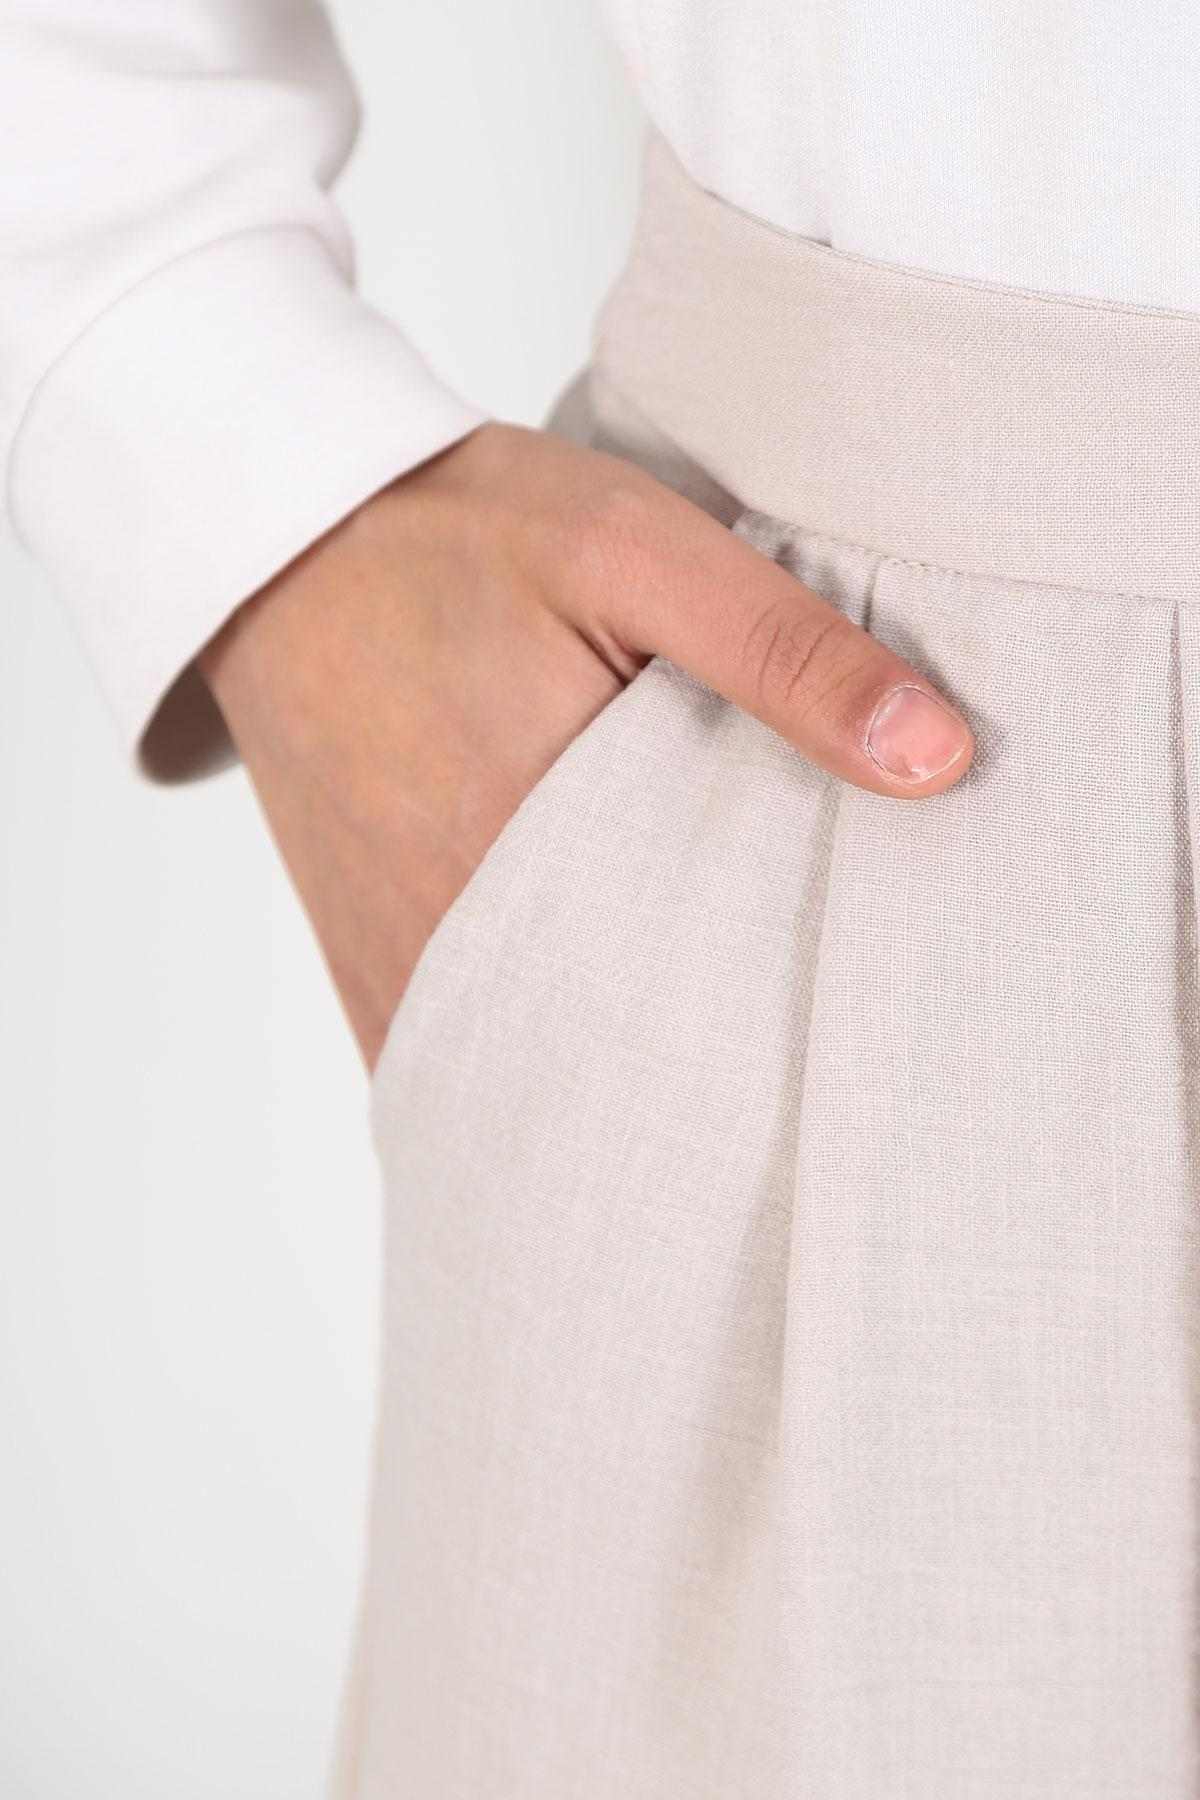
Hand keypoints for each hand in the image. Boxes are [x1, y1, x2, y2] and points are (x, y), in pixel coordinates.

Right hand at [199, 421, 973, 1070]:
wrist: (276, 539)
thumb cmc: (454, 533)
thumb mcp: (633, 546)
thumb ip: (782, 652)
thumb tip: (938, 760)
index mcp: (533, 832)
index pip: (704, 978)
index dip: (785, 998)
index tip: (837, 994)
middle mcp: (454, 926)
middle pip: (624, 1044)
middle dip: (709, 1046)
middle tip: (778, 1028)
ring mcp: (400, 958)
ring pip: (539, 1067)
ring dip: (619, 1060)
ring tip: (692, 1037)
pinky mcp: (366, 962)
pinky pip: (456, 1059)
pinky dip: (530, 1059)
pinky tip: (585, 1028)